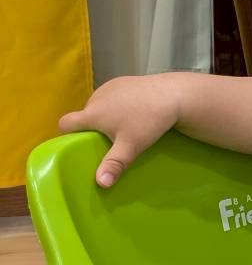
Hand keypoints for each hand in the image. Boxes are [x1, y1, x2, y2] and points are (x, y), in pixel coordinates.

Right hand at [59, 75, 181, 187]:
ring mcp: (110, 86)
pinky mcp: (123, 81)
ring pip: (98, 105)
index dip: (66, 134)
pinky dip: (117, 104)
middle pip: (84, 115)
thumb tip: (101, 184)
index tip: (77, 144)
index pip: (65, 124)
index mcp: (92, 113)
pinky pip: (112, 95)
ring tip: (123, 127)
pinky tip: (133, 111)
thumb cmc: (149, 121)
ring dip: (105, 115)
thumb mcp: (131, 145)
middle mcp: (96, 97)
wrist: (173, 94)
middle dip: (91, 127)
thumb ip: (114, 164)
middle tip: (107, 141)